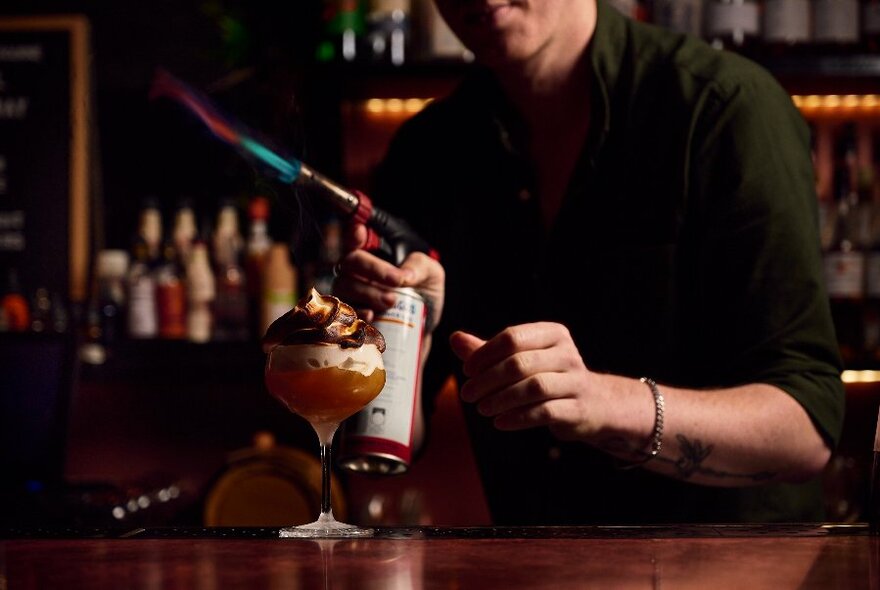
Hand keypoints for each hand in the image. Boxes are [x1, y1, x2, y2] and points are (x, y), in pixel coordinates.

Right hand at [333, 223, 444, 330]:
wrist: (422, 332)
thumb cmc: (423, 298)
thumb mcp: (431, 276)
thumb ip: (420, 266)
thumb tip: (403, 276)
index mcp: (375, 256)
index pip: (355, 238)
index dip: (353, 234)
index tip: (359, 231)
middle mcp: (356, 273)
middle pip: (350, 261)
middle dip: (373, 270)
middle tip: (395, 284)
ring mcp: (349, 295)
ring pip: (345, 286)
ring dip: (369, 293)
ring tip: (391, 302)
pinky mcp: (347, 318)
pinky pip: (342, 312)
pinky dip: (358, 312)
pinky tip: (372, 316)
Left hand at [450, 323, 604, 440]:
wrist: (593, 404)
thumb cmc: (548, 376)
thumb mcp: (522, 358)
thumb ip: (488, 351)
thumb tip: (454, 338)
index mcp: (553, 334)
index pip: (512, 338)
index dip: (485, 354)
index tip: (467, 371)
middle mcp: (567, 354)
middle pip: (520, 363)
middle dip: (488, 380)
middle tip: (467, 394)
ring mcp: (575, 382)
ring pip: (533, 387)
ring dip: (501, 399)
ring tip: (482, 408)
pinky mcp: (577, 409)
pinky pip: (544, 412)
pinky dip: (518, 418)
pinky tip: (499, 422)